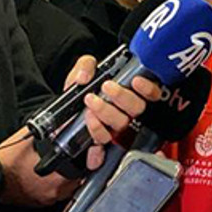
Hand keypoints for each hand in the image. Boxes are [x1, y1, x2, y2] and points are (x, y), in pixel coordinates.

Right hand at [0, 127, 79, 206]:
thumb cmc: (5, 164)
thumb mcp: (27, 140)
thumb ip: (44, 131)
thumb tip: (57, 125)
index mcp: (56, 178)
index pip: (81, 172)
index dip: (84, 161)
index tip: (82, 156)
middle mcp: (53, 192)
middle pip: (76, 183)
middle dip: (75, 172)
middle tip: (70, 162)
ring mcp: (45, 200)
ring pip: (65, 191)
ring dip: (65, 181)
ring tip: (58, 170)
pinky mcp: (37, 204)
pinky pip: (52, 197)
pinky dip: (52, 188)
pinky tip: (46, 179)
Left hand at [63, 54, 161, 170]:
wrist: (61, 122)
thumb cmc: (78, 99)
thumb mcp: (79, 76)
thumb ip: (85, 66)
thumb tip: (86, 74)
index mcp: (126, 96)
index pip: (150, 94)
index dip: (148, 88)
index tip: (136, 80)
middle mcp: (124, 114)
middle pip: (137, 108)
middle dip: (123, 96)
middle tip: (106, 87)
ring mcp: (115, 131)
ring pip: (121, 123)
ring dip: (106, 110)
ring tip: (90, 100)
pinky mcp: (102, 145)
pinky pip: (104, 142)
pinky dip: (96, 130)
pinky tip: (89, 119)